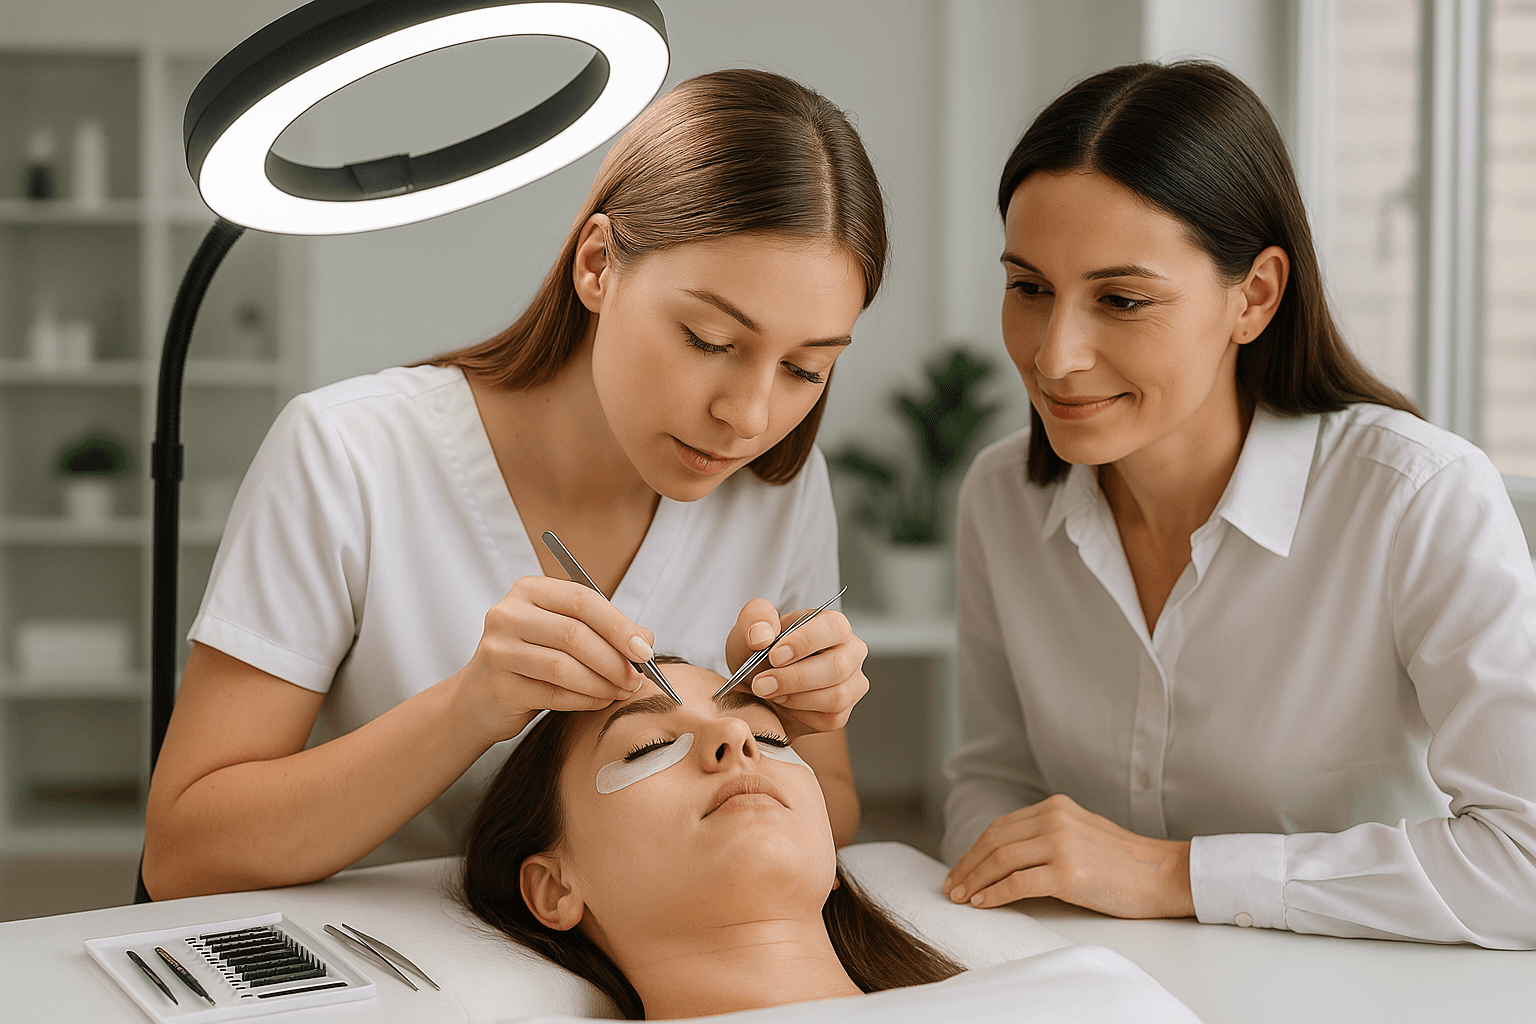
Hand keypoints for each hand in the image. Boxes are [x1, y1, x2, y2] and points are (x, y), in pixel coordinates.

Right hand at [452, 575, 654, 744]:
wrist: (479, 698)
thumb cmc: (532, 660)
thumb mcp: (566, 635)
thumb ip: (605, 631)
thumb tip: (646, 639)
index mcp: (529, 590)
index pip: (582, 599)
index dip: (619, 625)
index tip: (645, 650)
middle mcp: (507, 614)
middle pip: (575, 634)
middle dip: (614, 659)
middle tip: (637, 678)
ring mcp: (498, 650)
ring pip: (564, 666)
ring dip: (602, 683)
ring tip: (622, 691)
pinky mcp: (498, 685)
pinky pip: (553, 694)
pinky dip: (585, 700)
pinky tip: (600, 701)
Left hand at [725, 598, 868, 736]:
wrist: (757, 686)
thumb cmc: (761, 651)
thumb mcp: (751, 627)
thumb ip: (755, 618)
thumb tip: (762, 635)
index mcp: (834, 625)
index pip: (833, 627)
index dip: (805, 642)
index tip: (774, 656)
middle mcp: (850, 652)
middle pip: (837, 666)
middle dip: (795, 678)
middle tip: (761, 683)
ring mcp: (852, 683)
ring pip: (837, 696)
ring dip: (796, 698)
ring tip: (769, 692)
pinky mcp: (843, 712)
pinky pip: (830, 718)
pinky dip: (801, 714)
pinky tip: (784, 703)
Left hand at [942, 794, 1194, 918]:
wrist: (1164, 874)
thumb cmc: (1124, 861)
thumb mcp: (1081, 832)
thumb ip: (1046, 834)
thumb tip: (1005, 855)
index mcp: (1055, 807)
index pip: (1001, 827)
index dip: (975, 850)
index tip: (961, 869)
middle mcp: (1055, 819)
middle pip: (994, 842)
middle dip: (968, 866)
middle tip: (952, 887)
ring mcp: (1061, 844)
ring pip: (1001, 861)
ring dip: (975, 881)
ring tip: (961, 897)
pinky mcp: (1068, 873)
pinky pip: (1017, 884)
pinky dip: (995, 894)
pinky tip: (983, 903)